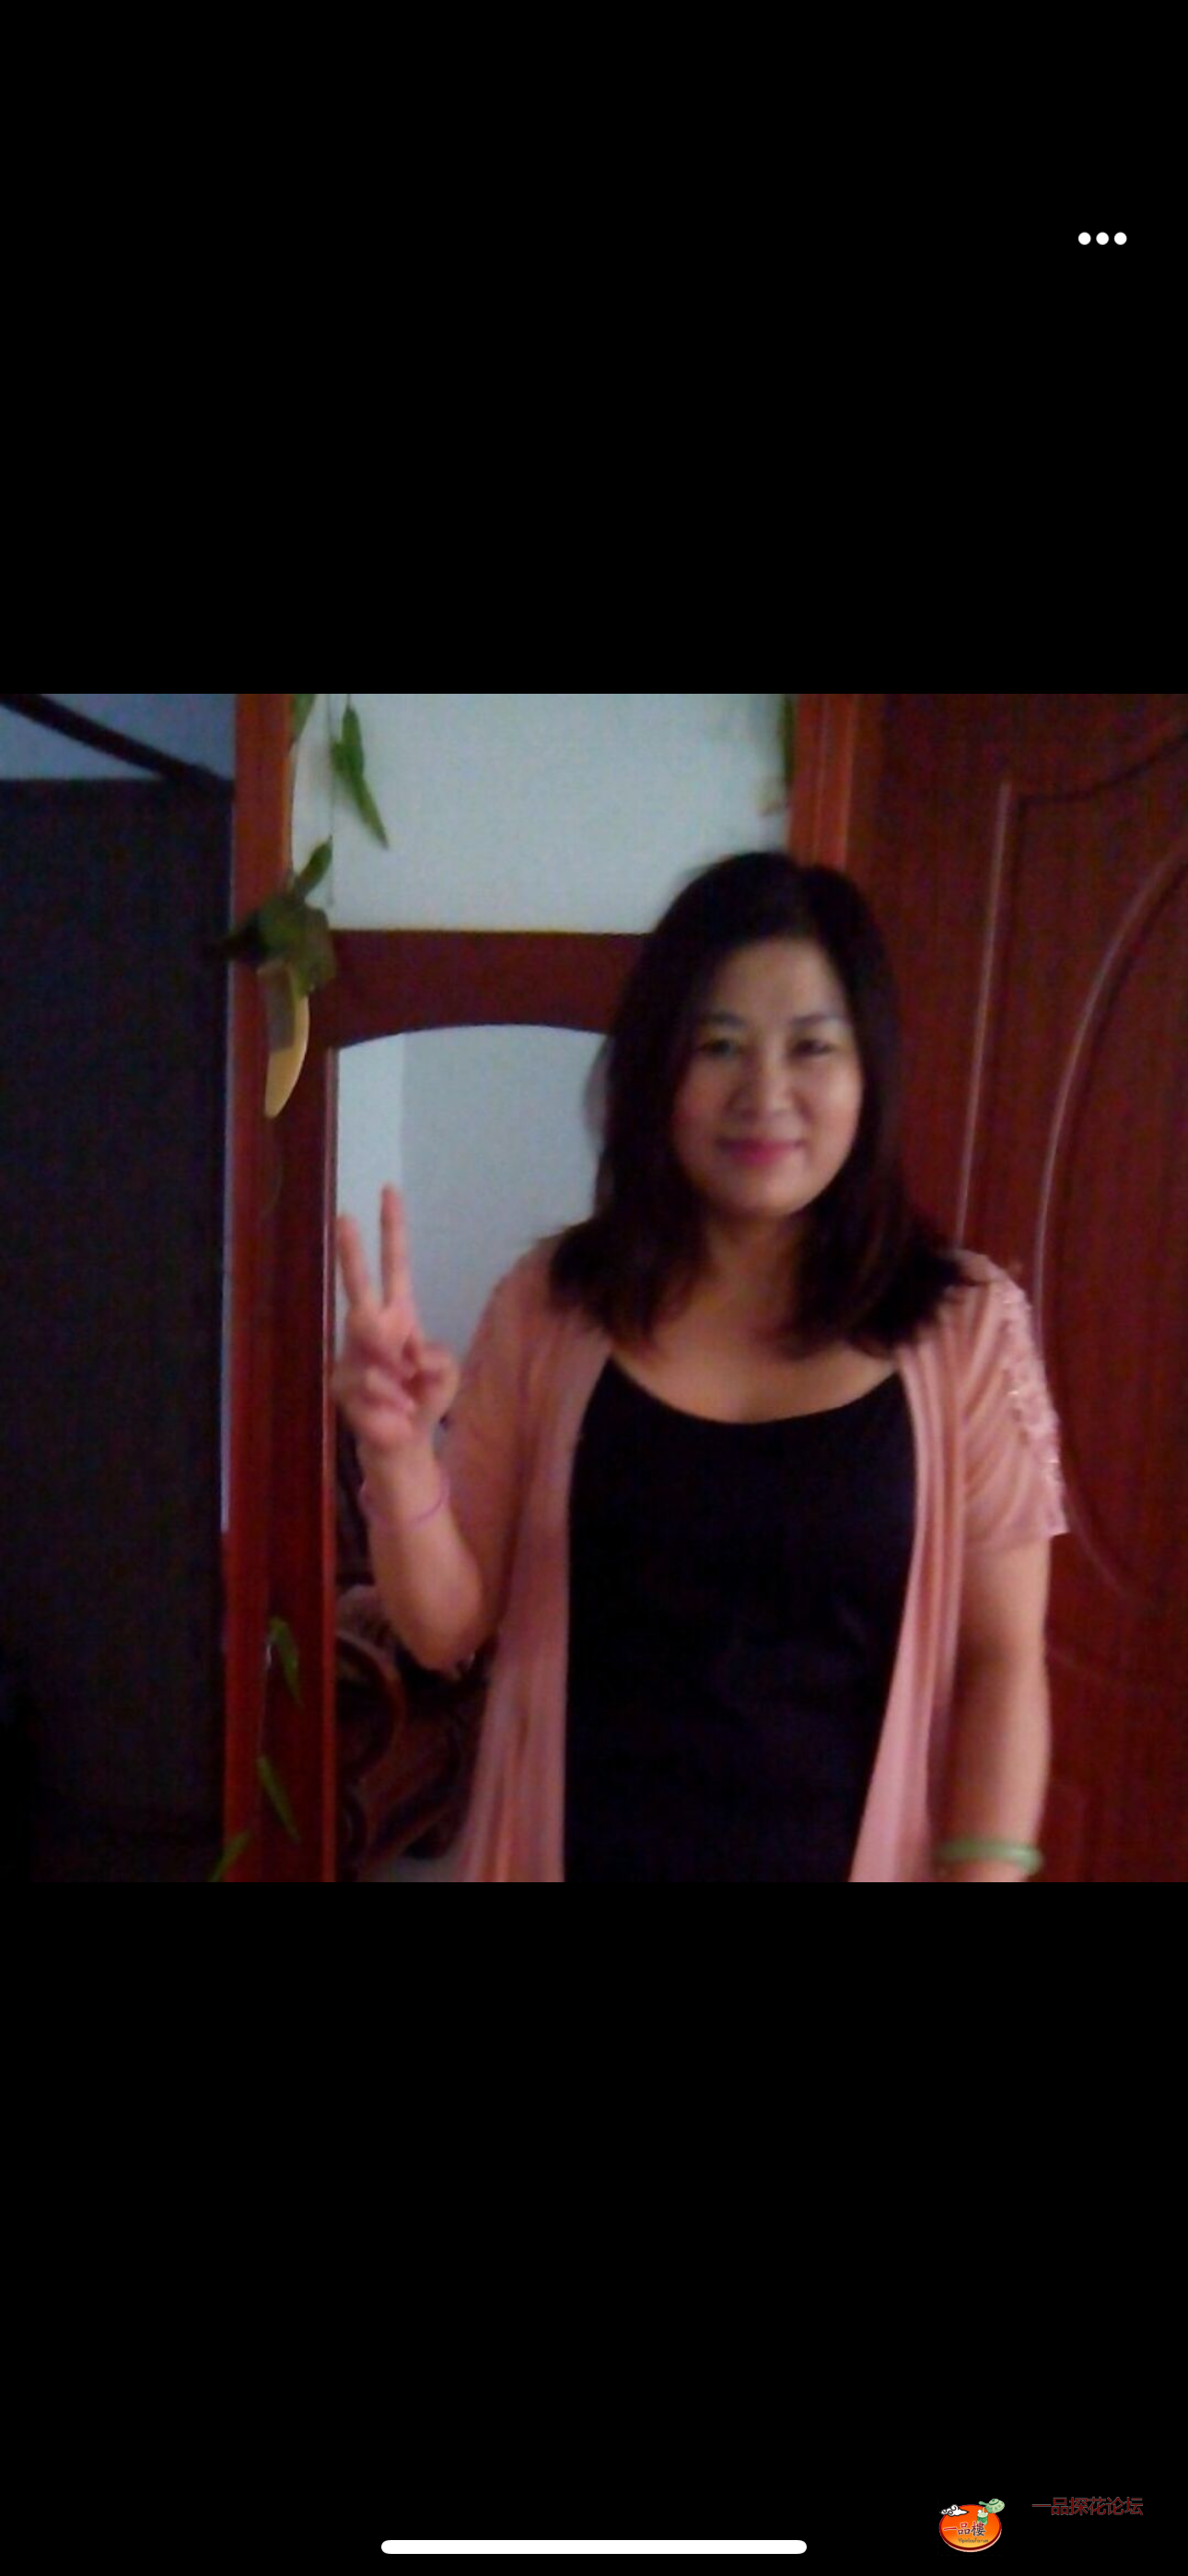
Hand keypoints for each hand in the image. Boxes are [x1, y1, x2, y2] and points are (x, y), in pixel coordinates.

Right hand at [332, 1185, 459, 1462]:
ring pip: (373, 1349)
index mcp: (399, 1314)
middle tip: (345, 1218)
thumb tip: (405, 1354)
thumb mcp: (446, 1374)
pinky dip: (392, 1403)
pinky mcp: (341, 1383)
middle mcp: (370, 1327)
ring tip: (406, 1399)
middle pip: (359, 1285)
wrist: (404, 1443)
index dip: (392, 1230)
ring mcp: (351, 1353)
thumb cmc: (423, 1399)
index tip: (389, 1191)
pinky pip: (370, 1383)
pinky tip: (395, 1415)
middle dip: (352, 1253)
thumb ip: (436, 1357)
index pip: (395, 1264)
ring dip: (398, 1379)